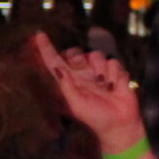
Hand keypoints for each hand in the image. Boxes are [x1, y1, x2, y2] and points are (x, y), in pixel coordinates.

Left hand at [30, 31, 141, 151]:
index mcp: (70, 81)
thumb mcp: (77, 104)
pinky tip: (115, 87)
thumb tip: (57, 68)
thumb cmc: (96, 117)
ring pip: (96, 55)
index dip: (46, 48)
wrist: (119, 124)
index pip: (54, 61)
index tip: (39, 35)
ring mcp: (98, 72)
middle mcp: (82, 74)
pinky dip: (115, 75)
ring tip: (104, 86)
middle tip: (88, 76)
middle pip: (76, 53)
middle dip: (80, 59)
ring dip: (101, 70)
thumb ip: (67, 86)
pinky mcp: (114, 72)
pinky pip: (113, 62)